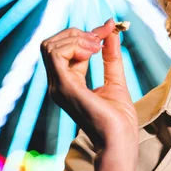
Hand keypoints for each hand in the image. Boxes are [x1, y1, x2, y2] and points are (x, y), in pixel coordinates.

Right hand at [40, 19, 137, 159]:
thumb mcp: (116, 80)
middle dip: (77, 32)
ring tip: (97, 46)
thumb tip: (111, 33)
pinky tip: (93, 51)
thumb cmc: (119, 120)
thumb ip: (111, 57)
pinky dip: (74, 45)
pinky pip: (56, 54)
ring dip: (75, 37)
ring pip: (50, 46)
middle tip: (101, 37)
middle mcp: (58, 84)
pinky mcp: (64, 87)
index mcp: (68, 83)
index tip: (109, 28)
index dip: (86, 34)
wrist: (120, 141)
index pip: (64, 49)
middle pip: (51, 44)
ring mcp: (59, 86)